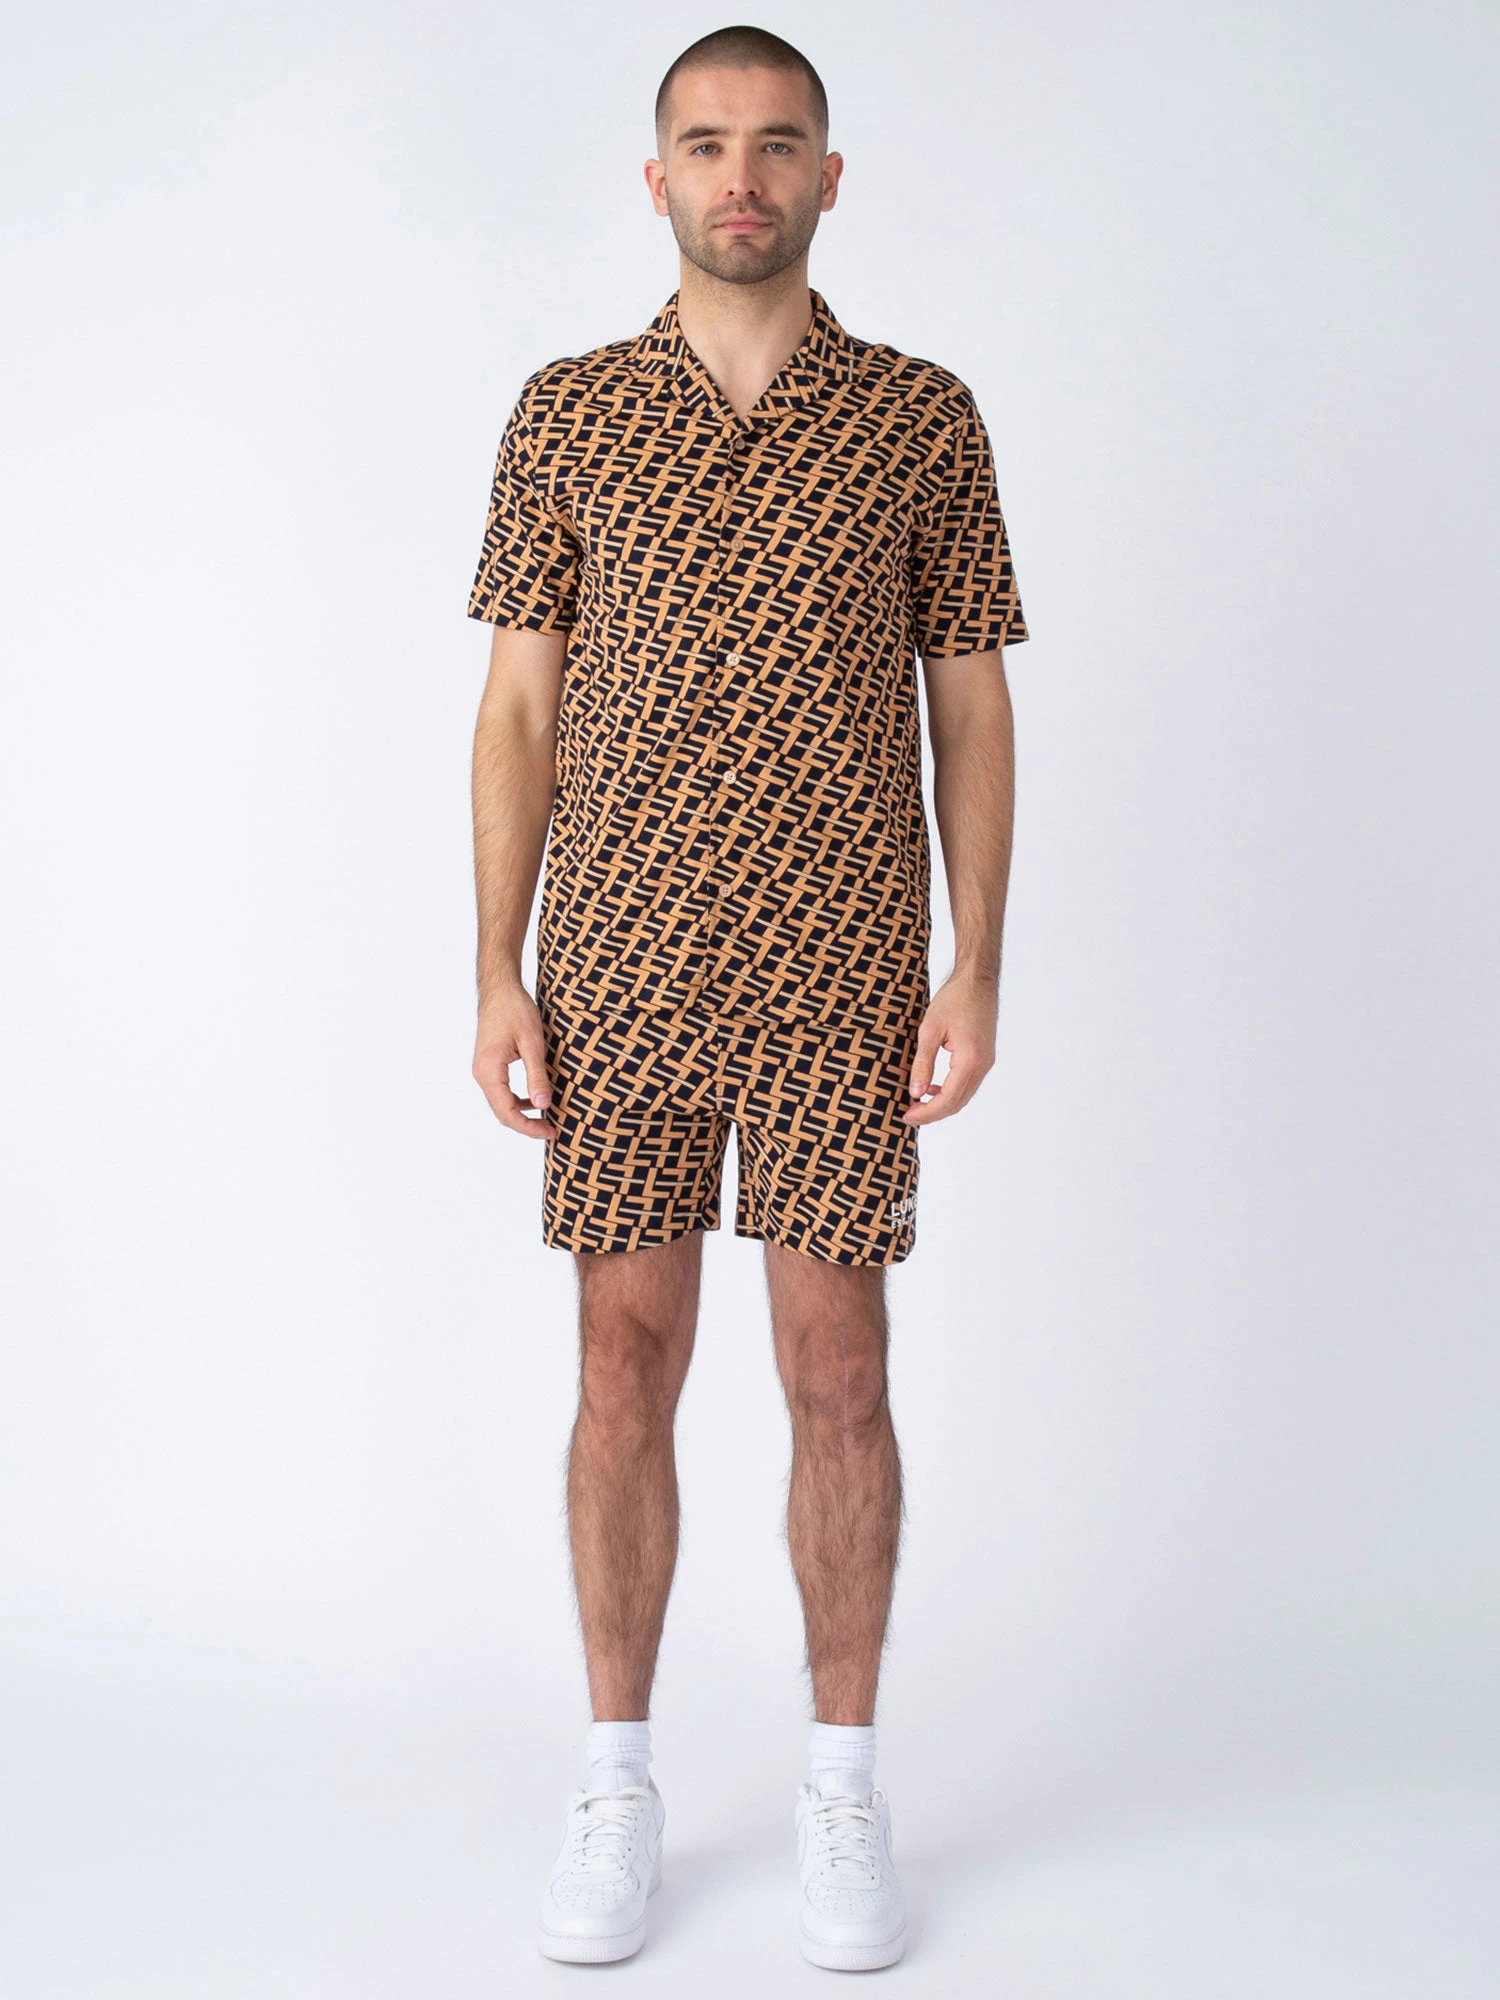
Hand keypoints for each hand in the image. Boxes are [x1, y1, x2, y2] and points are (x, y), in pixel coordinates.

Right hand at [472, 983, 555, 1139]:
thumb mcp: (532, 1043)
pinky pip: (501, 1091)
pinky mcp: (489, 1065)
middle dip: (526, 1125)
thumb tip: (543, 1106)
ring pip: (501, 1103)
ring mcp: (483, 1070)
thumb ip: (537, 1076)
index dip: (529, 1127)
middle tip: (552, 1130)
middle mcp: (481, 1074)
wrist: (499, 989)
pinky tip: (535, 1098)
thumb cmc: (515, 1010)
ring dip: (522, 1114)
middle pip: (502, 1112)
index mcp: (489, 1071)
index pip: (507, 1112)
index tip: (551, 1131)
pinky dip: (517, 1100)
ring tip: (546, 1119)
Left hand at [902, 972, 998, 1124]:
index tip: (907, 1116)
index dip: (927, 1112)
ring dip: (942, 1104)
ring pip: (963, 1095)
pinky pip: (967, 1083)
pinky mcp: (984, 1058)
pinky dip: (950, 1092)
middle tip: (909, 1115)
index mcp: (970, 1059)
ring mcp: (986, 1062)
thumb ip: (923, 1064)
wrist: (977, 981)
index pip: (948, 1099)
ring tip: (917, 1105)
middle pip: (957, 1102)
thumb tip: (915, 1092)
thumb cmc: (955, 999)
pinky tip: (932, 1088)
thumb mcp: (930, 1030)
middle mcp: (982, 1065)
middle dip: (933, 1113)